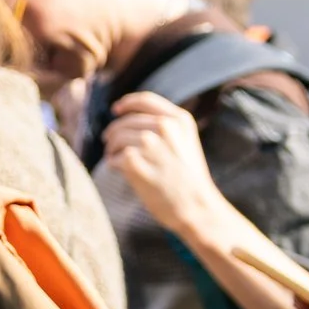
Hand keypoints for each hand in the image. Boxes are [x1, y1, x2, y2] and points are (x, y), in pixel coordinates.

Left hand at [101, 93, 234, 241]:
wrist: (197, 207)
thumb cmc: (190, 180)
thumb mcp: (187, 143)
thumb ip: (167, 128)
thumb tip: (131, 120)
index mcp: (180, 120)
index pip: (145, 100)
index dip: (126, 104)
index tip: (116, 110)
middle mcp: (165, 127)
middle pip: (126, 120)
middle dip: (114, 132)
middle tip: (110, 143)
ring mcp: (149, 143)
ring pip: (116, 137)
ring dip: (112, 148)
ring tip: (116, 159)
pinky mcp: (135, 161)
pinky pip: (114, 157)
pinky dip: (114, 164)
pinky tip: (121, 171)